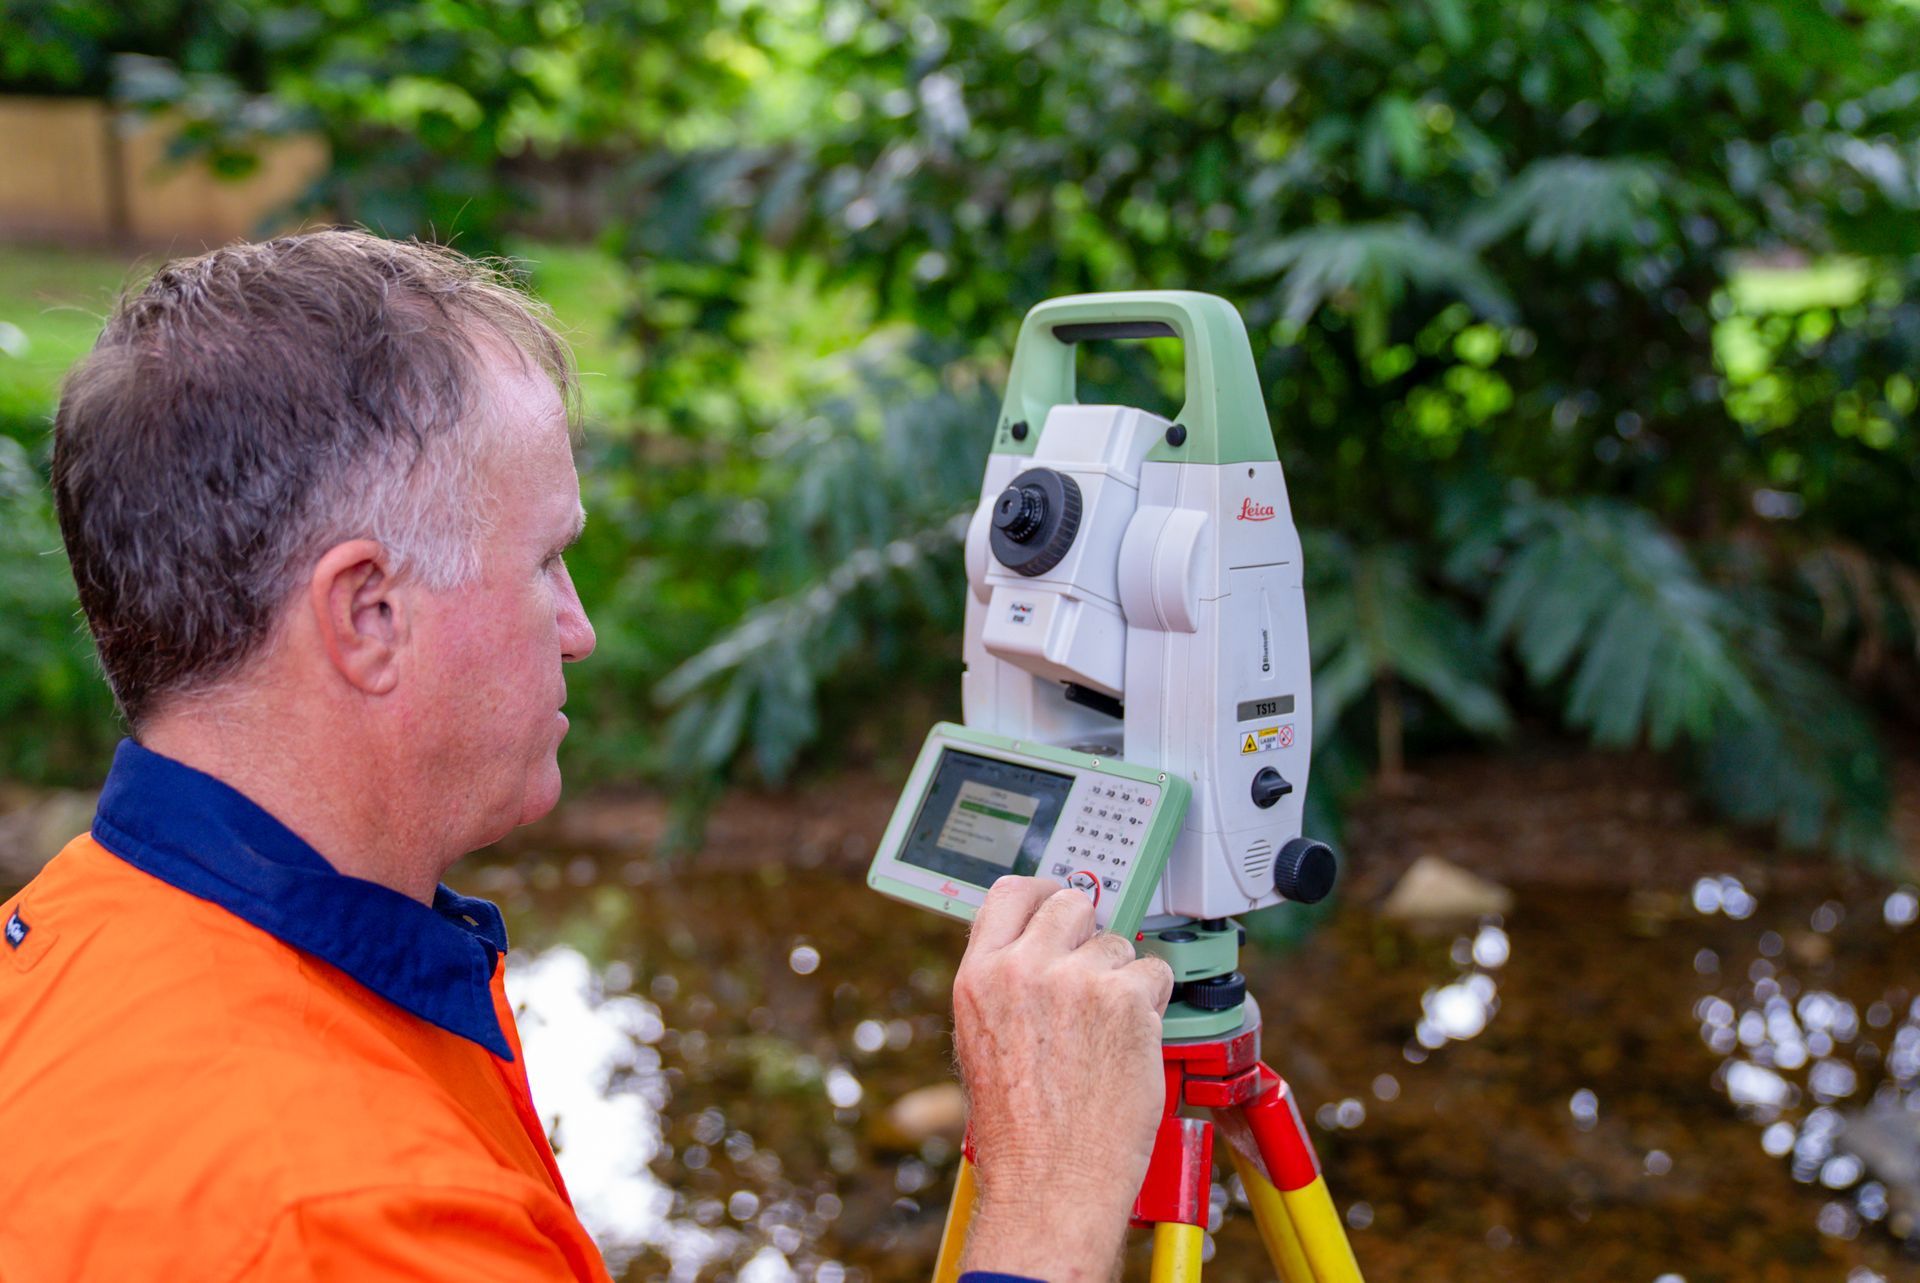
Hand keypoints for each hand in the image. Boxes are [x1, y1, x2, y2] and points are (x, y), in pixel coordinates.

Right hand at [951, 877, 1174, 1281]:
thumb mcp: (983, 1043)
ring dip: (1124, 981)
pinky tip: (1132, 1044)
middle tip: (1097, 977)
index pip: (1011, 892)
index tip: (1060, 903)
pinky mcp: (1126, 999)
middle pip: (1072, 904)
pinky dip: (1154, 1004)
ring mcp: (1077, 980)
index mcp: (980, 977)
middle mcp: (1024, 969)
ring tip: (1108, 1037)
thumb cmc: (1020, 1135)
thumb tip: (1043, 950)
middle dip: (1091, 935)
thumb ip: (1009, 986)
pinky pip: (1155, 975)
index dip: (1043, 893)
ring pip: (1120, 945)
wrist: (1051, 1185)